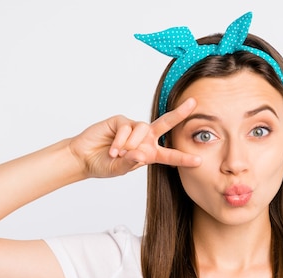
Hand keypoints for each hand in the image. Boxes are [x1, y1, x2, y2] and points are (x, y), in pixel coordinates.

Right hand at [69, 98, 200, 177]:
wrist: (83, 157)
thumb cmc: (102, 165)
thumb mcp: (119, 169)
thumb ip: (130, 163)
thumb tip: (140, 154)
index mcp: (149, 154)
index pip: (169, 155)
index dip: (183, 158)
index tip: (198, 161)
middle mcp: (144, 139)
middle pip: (165, 124)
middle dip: (179, 113)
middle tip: (193, 103)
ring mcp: (133, 129)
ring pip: (143, 129)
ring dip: (131, 144)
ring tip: (118, 153)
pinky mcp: (121, 121)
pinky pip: (127, 128)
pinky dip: (120, 141)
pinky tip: (112, 149)